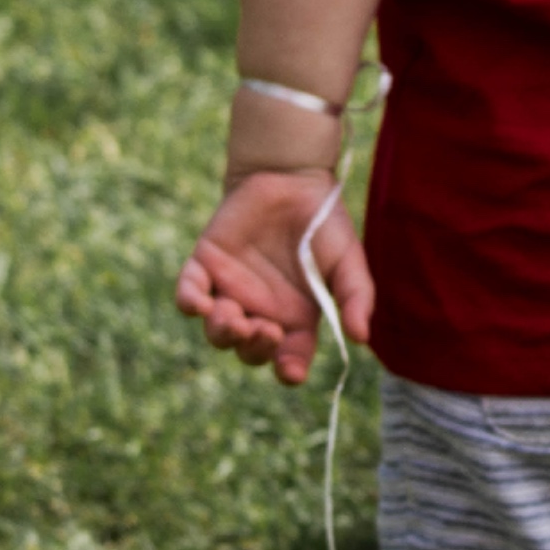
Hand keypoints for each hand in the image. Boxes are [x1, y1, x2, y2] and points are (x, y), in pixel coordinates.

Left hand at [175, 167, 372, 385]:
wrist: (292, 177)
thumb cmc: (325, 223)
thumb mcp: (348, 260)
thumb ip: (356, 296)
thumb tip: (361, 338)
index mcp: (295, 318)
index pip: (289, 358)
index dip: (288, 371)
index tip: (290, 371)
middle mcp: (261, 312)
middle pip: (249, 351)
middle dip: (254, 349)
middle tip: (263, 328)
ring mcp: (231, 291)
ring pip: (216, 332)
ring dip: (223, 332)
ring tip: (236, 315)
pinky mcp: (205, 268)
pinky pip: (188, 295)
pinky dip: (190, 303)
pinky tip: (201, 303)